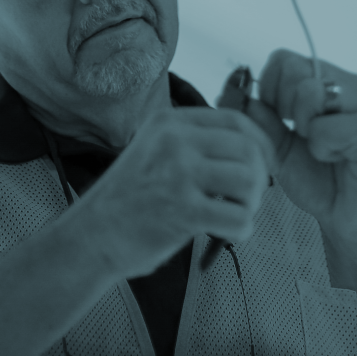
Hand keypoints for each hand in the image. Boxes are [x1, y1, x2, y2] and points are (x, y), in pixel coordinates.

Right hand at [79, 106, 275, 278]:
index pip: (236, 120)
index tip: (264, 165)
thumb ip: (194, 143)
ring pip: (249, 180)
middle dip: (258, 178)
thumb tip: (251, 151)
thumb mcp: (155, 150)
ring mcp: (178, 173)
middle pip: (248, 149)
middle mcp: (174, 140)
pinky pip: (239, 217)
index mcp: (169, 122)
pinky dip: (242, 230)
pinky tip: (227, 235)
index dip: (260, 143)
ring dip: (251, 203)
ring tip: (234, 215)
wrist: (92, 235)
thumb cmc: (130, 199)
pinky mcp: (183, 210)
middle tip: (246, 199)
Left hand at [241, 50, 356, 247]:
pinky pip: (328, 127)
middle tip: (303, 134)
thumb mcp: (278, 147)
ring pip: (311, 92)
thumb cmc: (322, 181)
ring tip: (323, 147)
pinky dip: (324, 149)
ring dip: (306, 129)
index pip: (283, 59)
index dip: (270, 90)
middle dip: (285, 108)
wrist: (354, 220)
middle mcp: (350, 85)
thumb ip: (259, 119)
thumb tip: (234, 94)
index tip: (280, 118)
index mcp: (328, 82)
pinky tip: (340, 159)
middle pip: (294, 70)